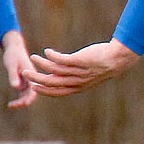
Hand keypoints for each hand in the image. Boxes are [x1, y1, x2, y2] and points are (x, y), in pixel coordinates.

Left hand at [0, 31, 36, 107]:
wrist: (14, 48)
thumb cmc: (13, 55)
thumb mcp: (12, 64)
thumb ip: (13, 75)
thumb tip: (16, 87)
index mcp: (32, 75)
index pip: (34, 90)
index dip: (30, 98)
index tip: (24, 104)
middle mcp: (32, 80)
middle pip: (31, 95)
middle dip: (23, 102)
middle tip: (11, 105)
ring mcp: (28, 82)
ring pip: (27, 96)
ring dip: (21, 102)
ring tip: (10, 105)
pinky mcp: (23, 82)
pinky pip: (23, 93)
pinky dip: (19, 99)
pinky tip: (10, 104)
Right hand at [22, 39, 140, 97]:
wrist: (118, 59)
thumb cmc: (101, 66)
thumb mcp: (86, 76)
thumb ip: (70, 77)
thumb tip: (55, 77)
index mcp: (79, 87)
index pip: (58, 92)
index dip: (45, 90)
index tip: (34, 87)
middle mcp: (78, 81)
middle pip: (52, 82)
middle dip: (37, 78)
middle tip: (25, 72)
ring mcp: (79, 71)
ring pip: (55, 70)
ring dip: (42, 64)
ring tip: (33, 57)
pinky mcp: (81, 60)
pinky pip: (62, 59)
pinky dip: (52, 55)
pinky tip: (47, 51)